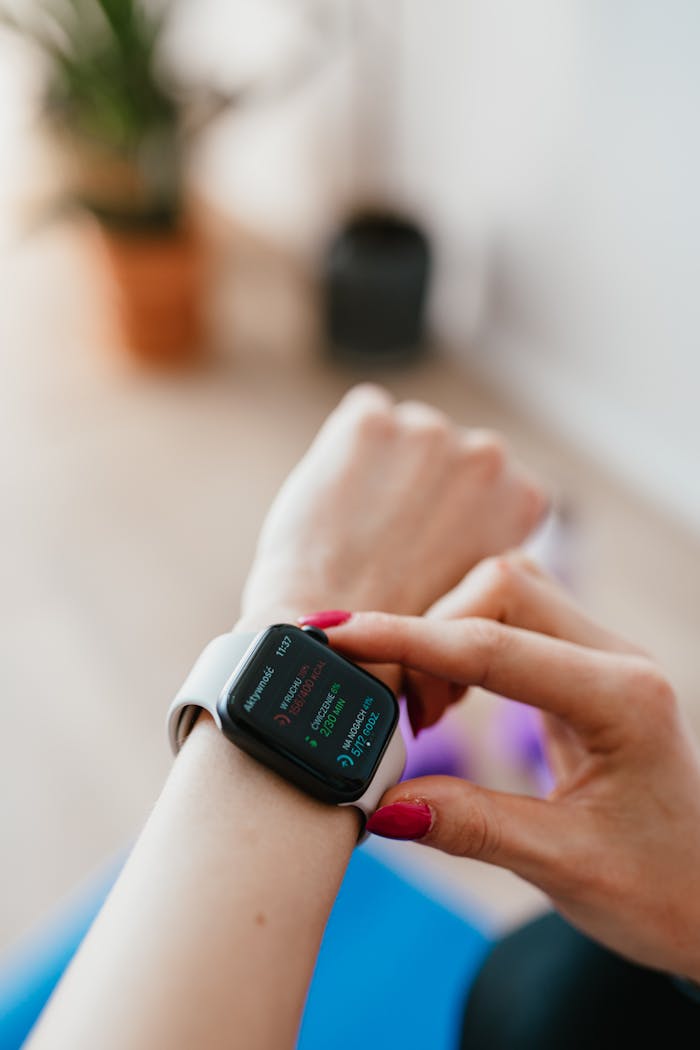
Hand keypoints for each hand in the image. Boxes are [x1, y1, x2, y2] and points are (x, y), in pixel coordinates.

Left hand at [239, 384, 545, 632]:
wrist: (340, 643)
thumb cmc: (405, 638)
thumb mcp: (479, 591)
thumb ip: (483, 544)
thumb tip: (464, 530)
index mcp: (525, 495)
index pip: (490, 482)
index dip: (451, 514)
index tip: (428, 545)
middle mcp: (488, 453)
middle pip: (443, 453)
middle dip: (418, 483)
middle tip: (386, 540)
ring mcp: (430, 431)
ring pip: (401, 433)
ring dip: (383, 465)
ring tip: (355, 527)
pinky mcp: (371, 422)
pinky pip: (362, 417)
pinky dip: (346, 448)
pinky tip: (336, 500)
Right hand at [324, 556, 699, 980]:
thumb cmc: (664, 889)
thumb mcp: (566, 868)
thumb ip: (471, 826)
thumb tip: (382, 802)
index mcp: (623, 700)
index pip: (493, 647)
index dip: (406, 639)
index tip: (338, 637)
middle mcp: (617, 660)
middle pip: (501, 589)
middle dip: (430, 633)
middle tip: (401, 710)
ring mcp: (603, 657)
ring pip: (506, 593)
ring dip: (447, 635)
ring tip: (425, 709)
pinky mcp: (584, 667)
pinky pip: (513, 623)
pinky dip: (464, 647)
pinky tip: (450, 698)